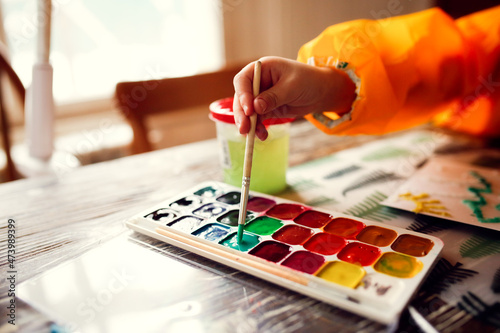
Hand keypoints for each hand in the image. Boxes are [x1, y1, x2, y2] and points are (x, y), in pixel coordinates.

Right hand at [233, 56, 355, 139]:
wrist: (321, 92)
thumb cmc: (309, 81)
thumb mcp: (292, 87)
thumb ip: (273, 97)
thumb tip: (255, 107)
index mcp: (262, 68)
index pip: (243, 80)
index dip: (243, 94)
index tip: (248, 110)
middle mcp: (258, 82)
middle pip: (242, 97)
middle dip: (242, 114)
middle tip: (244, 129)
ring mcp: (261, 96)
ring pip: (247, 111)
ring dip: (249, 124)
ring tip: (253, 135)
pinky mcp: (266, 108)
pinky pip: (257, 119)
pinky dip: (258, 128)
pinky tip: (262, 135)